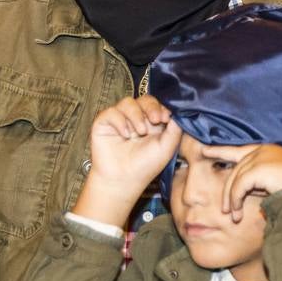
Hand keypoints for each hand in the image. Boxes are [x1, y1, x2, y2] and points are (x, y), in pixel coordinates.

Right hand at [76, 96, 182, 224]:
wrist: (123, 180)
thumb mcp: (167, 147)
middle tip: (156, 120)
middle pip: (144, 99)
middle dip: (151, 107)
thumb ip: (175, 129)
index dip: (161, 107)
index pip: (157, 104)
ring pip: (128, 102)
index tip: (166, 118)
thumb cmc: (145, 166)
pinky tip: (126, 134)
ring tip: (140, 132)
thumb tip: (177, 111)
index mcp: (152, 122)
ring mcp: (119, 119)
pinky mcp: (104, 122)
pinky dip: (120, 121)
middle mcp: (136, 118)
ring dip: (136, 115)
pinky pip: (111, 112)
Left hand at [221, 144, 281, 223]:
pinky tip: (236, 213)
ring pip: (235, 178)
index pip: (239, 149)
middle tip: (224, 209)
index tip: (205, 150)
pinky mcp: (259, 167)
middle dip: (227, 189)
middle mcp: (263, 150)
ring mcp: (261, 156)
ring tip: (232, 216)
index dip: (221, 150)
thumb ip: (263, 182)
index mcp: (269, 150)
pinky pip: (239, 185)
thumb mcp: (279, 183)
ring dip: (231, 199)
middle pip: (235, 167)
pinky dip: (235, 200)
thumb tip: (247, 194)